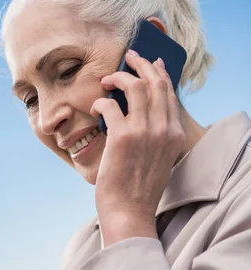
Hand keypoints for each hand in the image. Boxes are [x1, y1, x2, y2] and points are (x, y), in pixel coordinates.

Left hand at [91, 50, 185, 227]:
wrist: (129, 212)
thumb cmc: (137, 189)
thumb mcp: (157, 160)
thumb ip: (155, 136)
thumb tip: (139, 115)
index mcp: (174, 135)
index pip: (169, 94)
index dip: (159, 73)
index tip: (150, 63)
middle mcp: (163, 130)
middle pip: (156, 82)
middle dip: (141, 64)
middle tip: (128, 57)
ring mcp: (144, 132)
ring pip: (135, 86)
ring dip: (119, 78)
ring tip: (107, 80)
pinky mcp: (122, 137)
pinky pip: (110, 105)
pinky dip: (100, 102)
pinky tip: (95, 109)